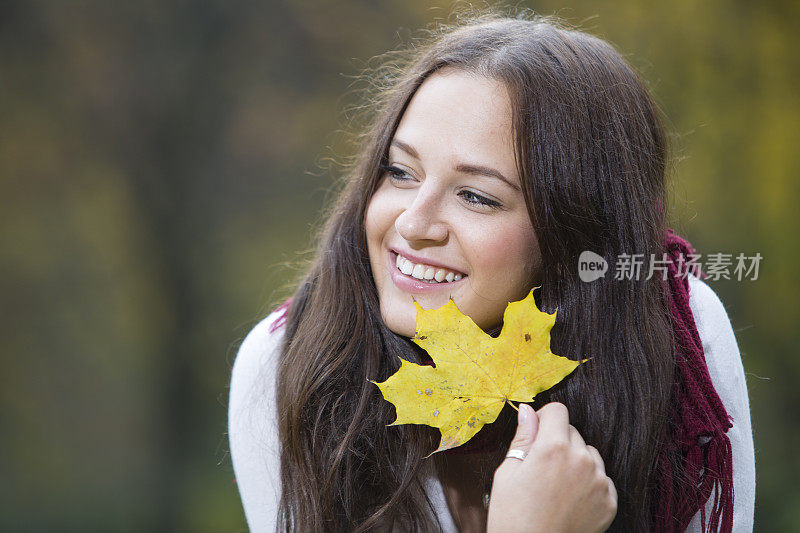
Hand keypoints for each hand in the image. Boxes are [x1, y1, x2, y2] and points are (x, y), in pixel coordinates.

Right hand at [487, 402, 616, 532]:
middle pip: (572, 432)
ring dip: (575, 461)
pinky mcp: (609, 501)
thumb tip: (528, 410)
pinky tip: (569, 500)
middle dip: (557, 442)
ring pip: (589, 454)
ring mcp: (598, 481)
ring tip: (556, 486)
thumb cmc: (513, 516)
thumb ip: (523, 437)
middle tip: (541, 468)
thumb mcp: (508, 472)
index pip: (557, 411)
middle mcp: (581, 460)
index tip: (536, 435)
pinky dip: (588, 483)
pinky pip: (601, 478)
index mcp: (552, 448)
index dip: (543, 419)